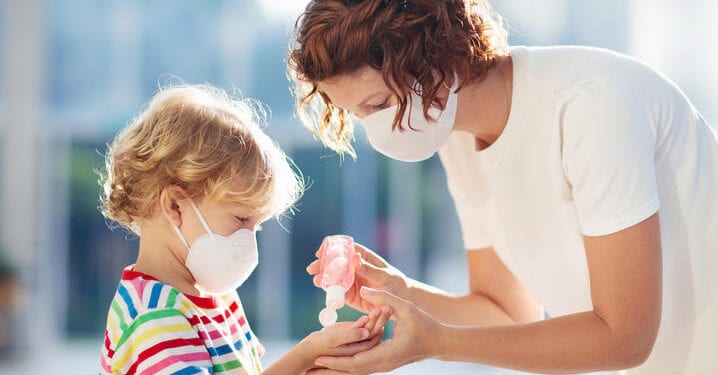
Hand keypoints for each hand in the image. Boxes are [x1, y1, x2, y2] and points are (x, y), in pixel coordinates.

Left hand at [306, 287, 443, 374]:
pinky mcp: (384, 362)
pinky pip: (362, 367)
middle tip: (308, 372)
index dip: (337, 361)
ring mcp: (384, 365)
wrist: (440, 343)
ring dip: (336, 372)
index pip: (357, 361)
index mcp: (388, 354)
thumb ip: (384, 298)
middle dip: (330, 372)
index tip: (319, 359)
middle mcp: (384, 364)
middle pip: (352, 372)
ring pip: (356, 371)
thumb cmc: (426, 325)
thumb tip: (365, 287)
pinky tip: (335, 366)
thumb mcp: (406, 308)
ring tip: (315, 372)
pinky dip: (347, 367)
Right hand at [307, 242, 409, 313]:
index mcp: (364, 258)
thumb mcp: (385, 276)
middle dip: (322, 264)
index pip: (346, 248)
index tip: (321, 252)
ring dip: (323, 278)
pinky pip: (337, 291)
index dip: (332, 248)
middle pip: (335, 263)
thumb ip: (370, 270)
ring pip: (333, 277)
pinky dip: (329, 290)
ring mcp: (351, 281)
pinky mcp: (350, 295)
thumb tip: (355, 258)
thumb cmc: (396, 285)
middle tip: (312, 268)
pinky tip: (323, 289)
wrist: (400, 304)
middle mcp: (355, 268)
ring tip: (317, 281)